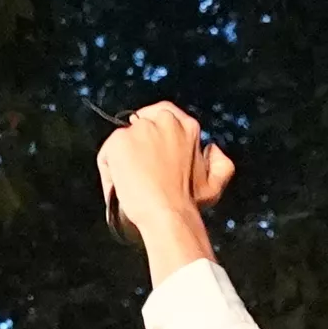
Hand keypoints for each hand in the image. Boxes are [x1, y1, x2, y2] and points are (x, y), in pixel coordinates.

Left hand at [94, 102, 231, 268]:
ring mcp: (140, 128)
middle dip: (138, 146)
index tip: (153, 153)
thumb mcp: (213, 184)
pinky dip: (110, 171)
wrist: (167, 214)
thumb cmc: (188, 204)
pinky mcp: (120, 140)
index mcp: (187, 125)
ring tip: (131, 184)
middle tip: (139, 171)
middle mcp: (164, 120)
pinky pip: (107, 155)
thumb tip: (211, 147)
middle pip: (140, 126)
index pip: (163, 114)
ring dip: (123, 160)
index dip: (155, 133)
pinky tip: (119, 187)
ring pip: (123, 141)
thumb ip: (220, 163)